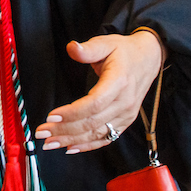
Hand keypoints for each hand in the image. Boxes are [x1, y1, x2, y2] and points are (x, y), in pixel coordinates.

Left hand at [34, 31, 163, 153]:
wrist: (149, 59)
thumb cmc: (124, 51)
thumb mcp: (106, 42)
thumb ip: (88, 48)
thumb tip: (72, 47)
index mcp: (119, 82)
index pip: (94, 104)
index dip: (71, 113)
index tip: (50, 117)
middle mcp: (124, 102)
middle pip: (92, 122)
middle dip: (64, 130)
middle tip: (41, 134)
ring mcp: (126, 115)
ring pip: (97, 133)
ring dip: (72, 141)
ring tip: (49, 144)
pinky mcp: (125, 121)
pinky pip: (107, 138)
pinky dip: (88, 145)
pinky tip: (70, 148)